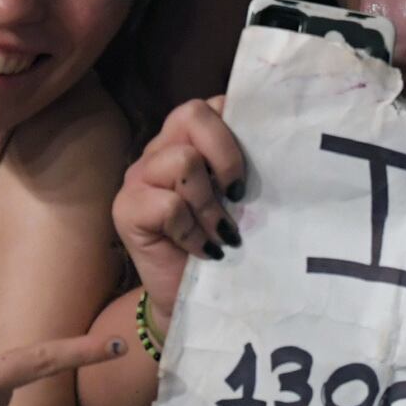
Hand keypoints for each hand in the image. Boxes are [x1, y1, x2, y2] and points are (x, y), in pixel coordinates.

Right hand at [115, 97, 248, 329]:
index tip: (259, 165)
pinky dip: (193, 232)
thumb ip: (246, 167)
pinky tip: (203, 251)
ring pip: (183, 160)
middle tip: (238, 193)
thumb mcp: (242, 201)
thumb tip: (279, 144)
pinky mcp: (126, 209)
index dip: (241, 127)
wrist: (192, 301)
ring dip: (209, 203)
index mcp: (190, 141)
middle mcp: (160, 150)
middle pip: (192, 114)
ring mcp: (138, 177)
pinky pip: (169, 204)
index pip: (214, 104)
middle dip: (227, 154)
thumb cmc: (224, 246)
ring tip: (222, 233)